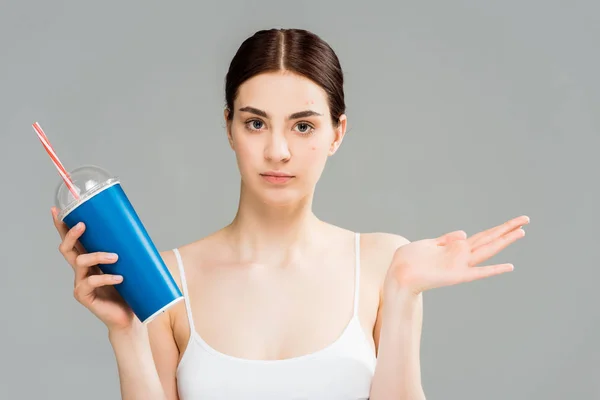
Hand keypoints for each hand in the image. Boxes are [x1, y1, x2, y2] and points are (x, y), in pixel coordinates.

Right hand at [52, 207, 135, 331]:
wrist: (129, 316)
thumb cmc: (129, 289)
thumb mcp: (128, 266)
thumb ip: (127, 251)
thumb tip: (136, 229)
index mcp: (89, 260)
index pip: (72, 241)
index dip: (62, 226)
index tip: (56, 210)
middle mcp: (81, 270)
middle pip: (67, 248)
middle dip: (72, 234)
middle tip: (83, 225)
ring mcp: (81, 283)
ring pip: (80, 262)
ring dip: (98, 255)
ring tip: (115, 257)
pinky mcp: (84, 296)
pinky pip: (91, 282)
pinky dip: (106, 278)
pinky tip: (119, 278)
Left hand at [387, 215, 529, 294]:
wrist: (398, 274)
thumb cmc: (409, 260)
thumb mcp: (428, 244)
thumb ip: (446, 239)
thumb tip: (464, 232)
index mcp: (455, 247)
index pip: (482, 236)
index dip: (498, 229)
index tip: (515, 222)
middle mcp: (461, 255)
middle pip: (489, 239)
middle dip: (507, 230)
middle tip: (527, 220)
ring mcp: (461, 265)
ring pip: (487, 250)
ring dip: (504, 241)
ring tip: (522, 232)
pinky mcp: (456, 275)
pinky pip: (478, 272)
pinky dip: (494, 270)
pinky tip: (509, 266)